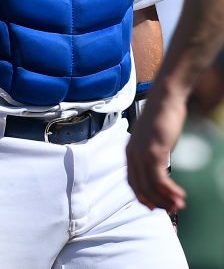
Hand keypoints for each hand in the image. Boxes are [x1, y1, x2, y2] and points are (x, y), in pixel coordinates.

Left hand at [126, 89, 187, 213]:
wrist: (165, 99)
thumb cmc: (162, 117)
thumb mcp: (153, 139)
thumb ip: (152, 153)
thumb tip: (159, 168)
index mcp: (129, 151)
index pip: (132, 181)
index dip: (143, 197)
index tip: (155, 207)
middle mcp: (132, 154)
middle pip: (140, 187)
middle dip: (156, 202)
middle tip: (171, 210)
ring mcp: (142, 153)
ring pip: (150, 186)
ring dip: (165, 200)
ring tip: (178, 206)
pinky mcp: (154, 151)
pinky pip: (159, 179)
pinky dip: (169, 191)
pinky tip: (180, 195)